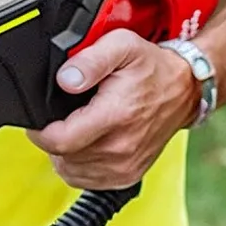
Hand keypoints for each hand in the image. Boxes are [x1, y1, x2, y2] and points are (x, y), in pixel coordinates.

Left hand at [27, 28, 200, 189]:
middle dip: (54, 137)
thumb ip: (89, 60)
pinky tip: (88, 144)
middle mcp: (120, 148)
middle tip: (67, 117)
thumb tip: (65, 79)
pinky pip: (84, 179)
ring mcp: (124, 167)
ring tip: (79, 128)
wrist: (185, 90)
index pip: (58, 140)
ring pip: (69, 170)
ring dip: (65, 152)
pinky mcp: (126, 177)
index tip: (41, 119)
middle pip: (61, 156)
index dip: (40, 130)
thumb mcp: (122, 46)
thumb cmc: (152, 68)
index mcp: (115, 117)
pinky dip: (78, 164)